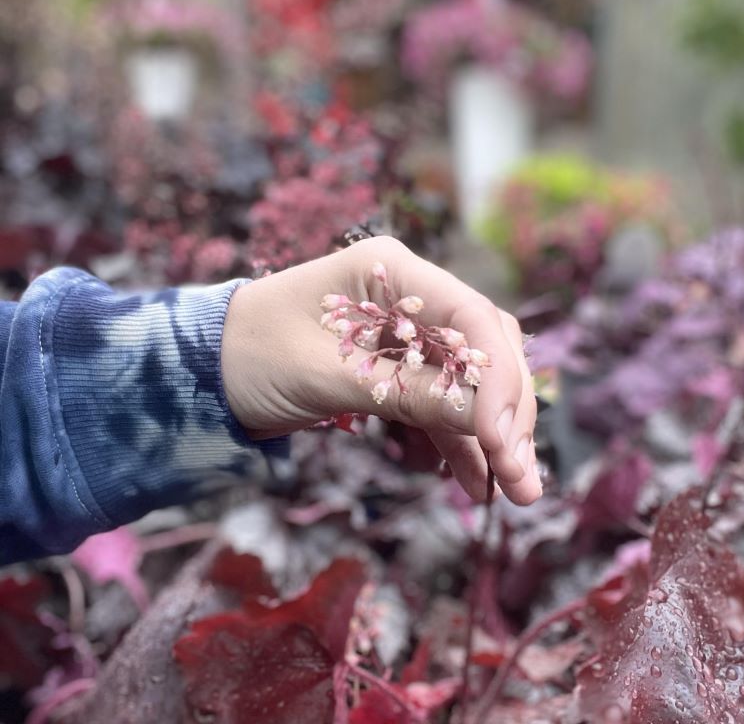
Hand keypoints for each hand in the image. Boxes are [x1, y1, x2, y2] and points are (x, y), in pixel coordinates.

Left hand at [221, 236, 540, 504]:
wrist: (203, 374)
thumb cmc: (250, 356)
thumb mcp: (330, 375)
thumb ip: (411, 393)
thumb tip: (493, 425)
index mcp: (391, 272)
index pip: (471, 316)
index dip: (498, 378)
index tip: (504, 441)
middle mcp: (409, 296)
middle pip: (483, 349)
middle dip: (508, 412)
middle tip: (523, 476)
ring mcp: (406, 334)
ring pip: (472, 381)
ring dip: (494, 433)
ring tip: (515, 489)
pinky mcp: (396, 370)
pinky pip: (442, 403)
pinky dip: (460, 441)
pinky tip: (477, 481)